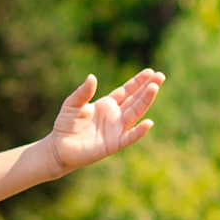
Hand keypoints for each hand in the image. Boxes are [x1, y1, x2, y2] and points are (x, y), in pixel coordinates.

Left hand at [45, 68, 164, 173]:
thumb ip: (83, 92)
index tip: (150, 72)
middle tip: (160, 76)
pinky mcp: (113, 144)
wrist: (59, 147)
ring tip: (154, 88)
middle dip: (147, 88)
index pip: (127, 91)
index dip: (138, 82)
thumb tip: (92, 77)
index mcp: (107, 104)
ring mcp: (116, 130)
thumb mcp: (72, 104)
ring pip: (135, 114)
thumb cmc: (66, 124)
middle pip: (135, 100)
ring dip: (145, 102)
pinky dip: (138, 131)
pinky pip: (129, 137)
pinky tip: (148, 123)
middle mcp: (116, 116)